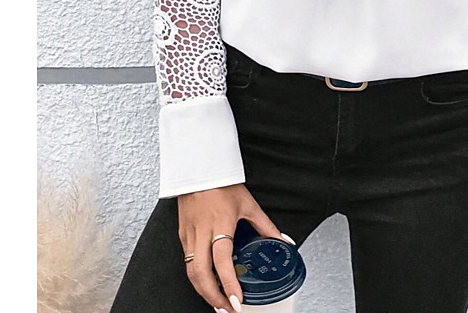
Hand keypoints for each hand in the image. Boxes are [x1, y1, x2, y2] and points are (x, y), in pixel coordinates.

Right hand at [178, 183, 294, 312]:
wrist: (198, 168)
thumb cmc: (222, 183)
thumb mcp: (249, 204)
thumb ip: (266, 226)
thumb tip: (284, 242)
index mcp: (220, 223)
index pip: (222, 260)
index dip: (229, 283)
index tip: (237, 300)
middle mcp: (202, 232)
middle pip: (201, 274)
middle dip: (214, 297)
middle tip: (228, 309)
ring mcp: (189, 234)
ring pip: (191, 272)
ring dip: (204, 291)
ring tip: (219, 302)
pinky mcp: (182, 235)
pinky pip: (187, 262)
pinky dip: (197, 277)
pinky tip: (207, 283)